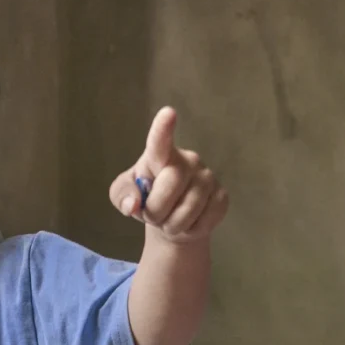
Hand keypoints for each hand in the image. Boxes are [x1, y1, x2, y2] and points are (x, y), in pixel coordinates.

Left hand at [109, 107, 228, 242]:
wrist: (171, 220)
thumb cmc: (146, 199)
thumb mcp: (125, 196)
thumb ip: (122, 196)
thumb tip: (133, 204)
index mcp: (161, 155)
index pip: (160, 141)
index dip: (163, 128)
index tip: (168, 113)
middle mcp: (188, 160)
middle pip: (170, 185)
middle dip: (156, 210)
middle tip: (154, 214)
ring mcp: (208, 177)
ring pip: (187, 210)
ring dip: (172, 224)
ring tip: (170, 219)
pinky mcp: (222, 196)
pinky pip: (203, 222)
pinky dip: (190, 231)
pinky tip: (189, 223)